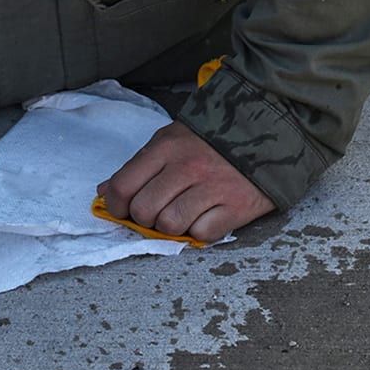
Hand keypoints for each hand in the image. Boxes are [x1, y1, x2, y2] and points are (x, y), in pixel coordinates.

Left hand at [97, 122, 274, 243]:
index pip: (123, 186)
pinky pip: (201, 234)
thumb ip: (138, 165)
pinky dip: (198, 232)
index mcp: (166, 148)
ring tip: (180, 214)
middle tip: (156, 212)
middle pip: (144, 210)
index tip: (123, 209)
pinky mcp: (235, 208)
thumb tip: (105, 192)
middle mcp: (187, 167)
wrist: (265, 135)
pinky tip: (203, 217)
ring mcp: (212, 188)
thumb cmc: (210, 140)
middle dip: (144, 219)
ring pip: (169, 225)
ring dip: (170, 227)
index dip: (116, 205)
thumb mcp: (170, 140)